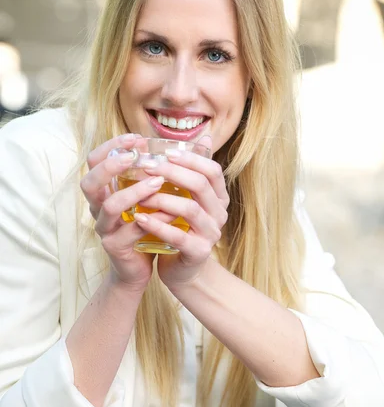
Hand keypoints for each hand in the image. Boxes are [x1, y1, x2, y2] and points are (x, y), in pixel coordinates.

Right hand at [80, 134, 173, 292]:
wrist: (138, 267)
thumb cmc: (144, 225)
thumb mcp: (146, 197)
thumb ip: (155, 172)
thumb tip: (181, 144)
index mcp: (103, 190)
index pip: (94, 161)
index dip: (111, 146)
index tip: (136, 138)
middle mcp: (97, 207)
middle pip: (89, 181)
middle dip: (111, 165)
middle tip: (136, 156)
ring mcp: (104, 228)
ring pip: (110, 206)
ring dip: (135, 191)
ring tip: (158, 182)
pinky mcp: (115, 246)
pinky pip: (132, 230)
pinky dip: (153, 219)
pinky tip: (172, 212)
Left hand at [133, 136, 228, 290]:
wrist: (184, 270)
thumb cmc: (182, 227)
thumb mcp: (188, 197)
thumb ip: (192, 171)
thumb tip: (205, 136)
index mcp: (219, 197)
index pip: (212, 170)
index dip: (190, 158)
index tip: (164, 152)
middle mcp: (219, 213)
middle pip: (200, 184)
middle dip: (172, 172)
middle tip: (146, 166)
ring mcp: (211, 233)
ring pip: (190, 208)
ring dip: (162, 198)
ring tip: (140, 192)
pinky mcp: (198, 252)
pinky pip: (179, 236)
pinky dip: (158, 225)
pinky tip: (140, 218)